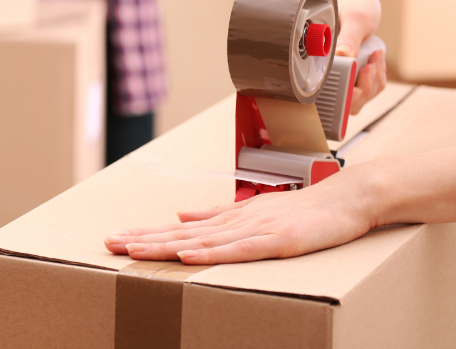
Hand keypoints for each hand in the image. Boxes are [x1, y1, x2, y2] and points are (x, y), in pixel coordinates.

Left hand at [103, 167, 375, 263]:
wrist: (346, 200)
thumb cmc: (303, 210)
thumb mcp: (253, 213)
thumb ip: (216, 216)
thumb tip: (180, 215)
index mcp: (227, 219)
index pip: (179, 230)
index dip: (147, 234)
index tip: (117, 238)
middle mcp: (234, 222)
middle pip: (180, 234)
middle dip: (144, 239)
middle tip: (109, 243)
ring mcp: (254, 230)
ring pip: (201, 240)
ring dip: (166, 246)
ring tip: (133, 250)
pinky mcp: (276, 241)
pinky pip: (238, 250)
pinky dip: (211, 252)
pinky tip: (187, 255)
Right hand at [334, 0, 385, 113]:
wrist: (355, 0)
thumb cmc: (350, 4)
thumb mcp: (354, 18)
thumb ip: (349, 37)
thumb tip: (343, 56)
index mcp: (320, 61)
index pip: (329, 95)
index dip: (346, 96)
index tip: (357, 82)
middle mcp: (329, 72)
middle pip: (347, 102)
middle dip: (366, 87)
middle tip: (371, 65)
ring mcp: (343, 76)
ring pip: (361, 98)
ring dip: (374, 81)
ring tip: (375, 57)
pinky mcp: (354, 75)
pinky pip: (370, 88)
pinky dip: (378, 76)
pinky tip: (376, 59)